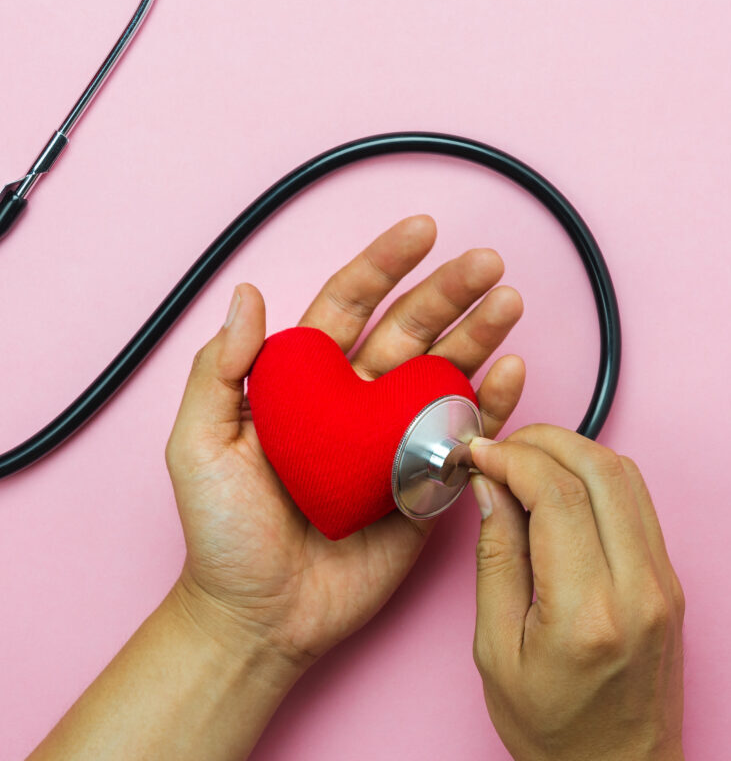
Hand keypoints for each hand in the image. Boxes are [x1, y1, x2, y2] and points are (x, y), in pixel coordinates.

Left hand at [165, 215, 524, 677]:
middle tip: (487, 262)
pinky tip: (510, 373)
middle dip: (448, 292)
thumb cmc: (223, 532)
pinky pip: (463, 436)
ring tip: (509, 303)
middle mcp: (356, 399)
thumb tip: (247, 293)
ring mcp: (394, 439)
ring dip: (479, 335)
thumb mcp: (199, 445)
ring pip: (444, 372)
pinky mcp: (424, 483)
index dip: (384, 265)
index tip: (421, 229)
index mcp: (307, 381)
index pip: (350, 305)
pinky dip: (491, 405)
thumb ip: (219, 370)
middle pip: (410, 329)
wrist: (260, 617)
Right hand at [469, 424, 684, 760]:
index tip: (479, 453)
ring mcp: (662, 582)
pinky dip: (595, 475)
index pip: (557, 494)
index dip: (512, 457)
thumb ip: (494, 558)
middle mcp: (637, 588)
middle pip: (599, 467)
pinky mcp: (669, 580)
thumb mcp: (495, 651)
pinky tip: (558, 485)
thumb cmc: (553, 729)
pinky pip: (636, 500)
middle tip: (500, 448)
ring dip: (571, 451)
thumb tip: (490, 488)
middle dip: (542, 440)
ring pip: (625, 474)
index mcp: (587, 612)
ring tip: (524, 460)